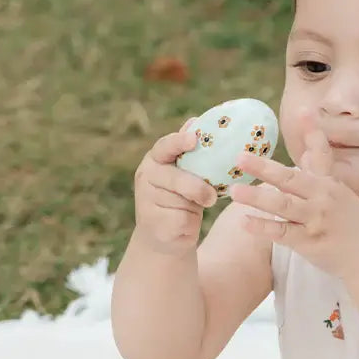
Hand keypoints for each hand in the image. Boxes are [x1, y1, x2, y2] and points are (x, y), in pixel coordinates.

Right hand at [132, 118, 217, 255]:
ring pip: (181, 201)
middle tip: (212, 197)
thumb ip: (189, 153)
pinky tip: (186, 225)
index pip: (165, 147)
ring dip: (196, 206)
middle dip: (197, 188)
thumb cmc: (180, 199)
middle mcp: (146, 177)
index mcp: (155, 160)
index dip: (179, 142)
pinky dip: (191, 224)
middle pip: (176, 178)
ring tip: (198, 208)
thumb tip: (195, 121)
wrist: (163, 238)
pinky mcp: (154, 224)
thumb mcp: (185, 174)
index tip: (194, 139)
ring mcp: (146, 201)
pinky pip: (182, 220)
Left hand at [229, 122, 358, 277]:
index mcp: (330, 184)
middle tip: (240, 157)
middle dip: (265, 168)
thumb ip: (320, 172)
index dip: (313, 132)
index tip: (303, 110)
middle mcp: (323, 199)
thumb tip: (308, 151)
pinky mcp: (309, 243)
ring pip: (283, 206)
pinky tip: (244, 222)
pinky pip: (282, 233)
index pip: (321, 153)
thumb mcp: (340, 194)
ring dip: (257, 198)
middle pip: (291, 180)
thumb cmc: (353, 224)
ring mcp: (316, 221)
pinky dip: (263, 228)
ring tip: (234, 190)